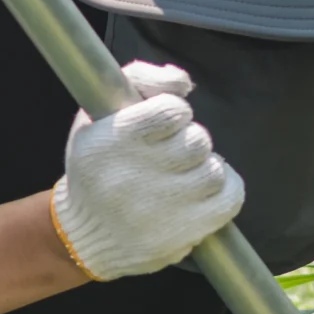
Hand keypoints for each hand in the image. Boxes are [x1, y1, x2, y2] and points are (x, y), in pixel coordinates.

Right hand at [51, 64, 243, 281]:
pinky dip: (225, 188)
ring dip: (204, 167)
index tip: (165, 122)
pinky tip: (204, 188)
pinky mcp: (180, 235)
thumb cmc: (99, 165)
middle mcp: (132, 177)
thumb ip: (141, 79)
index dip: (175, 112)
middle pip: (197, 141)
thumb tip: (183, 82)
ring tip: (184, 173)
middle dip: (189, 141)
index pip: (171, 111)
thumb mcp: (98, 113)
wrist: (84, 235)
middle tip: (172, 153)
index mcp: (109, 142)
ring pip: (215, 171)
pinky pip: (229, 199)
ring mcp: (159, 211)